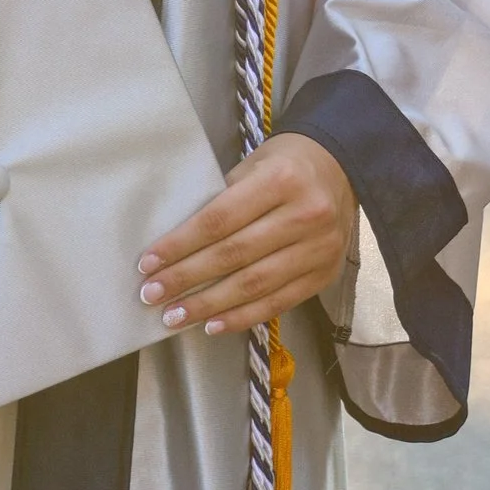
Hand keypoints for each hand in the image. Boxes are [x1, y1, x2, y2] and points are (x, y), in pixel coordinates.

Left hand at [137, 132, 354, 337]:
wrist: (341, 169)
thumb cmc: (285, 165)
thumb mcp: (252, 165)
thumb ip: (222, 200)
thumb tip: (175, 245)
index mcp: (280, 180)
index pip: (220, 219)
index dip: (181, 244)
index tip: (148, 263)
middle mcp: (305, 215)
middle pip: (234, 255)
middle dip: (187, 278)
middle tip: (152, 295)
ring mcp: (319, 249)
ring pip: (255, 285)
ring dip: (209, 305)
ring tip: (175, 316)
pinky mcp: (325, 275)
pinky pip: (278, 302)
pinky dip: (242, 317)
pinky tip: (212, 324)